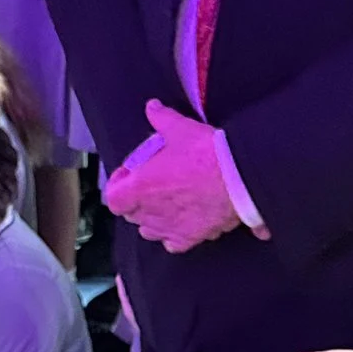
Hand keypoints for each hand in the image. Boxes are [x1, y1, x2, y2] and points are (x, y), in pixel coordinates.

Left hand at [100, 100, 240, 253]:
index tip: (129, 175)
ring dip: (152, 218)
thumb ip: (161, 119)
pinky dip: (173, 235)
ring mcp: (170, 228)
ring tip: (165, 203)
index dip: (118, 186)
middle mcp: (152, 213)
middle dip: (136, 200)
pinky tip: (182, 221)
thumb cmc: (207, 155)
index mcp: (141, 187)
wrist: (239, 179)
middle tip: (150, 184)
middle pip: (131, 214)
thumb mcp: (180, 128)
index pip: (113, 198)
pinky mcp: (191, 238)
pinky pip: (173, 243)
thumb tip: (153, 108)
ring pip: (149, 230)